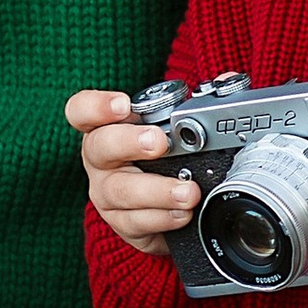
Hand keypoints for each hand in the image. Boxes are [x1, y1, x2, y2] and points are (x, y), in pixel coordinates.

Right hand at [69, 88, 196, 257]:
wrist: (166, 206)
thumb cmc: (165, 157)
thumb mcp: (176, 127)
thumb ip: (198, 102)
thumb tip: (225, 82)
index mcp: (106, 128)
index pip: (82, 111)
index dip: (96, 106)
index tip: (124, 105)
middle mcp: (100, 161)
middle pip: (99, 147)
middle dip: (129, 142)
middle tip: (159, 143)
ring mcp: (107, 195)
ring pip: (120, 192)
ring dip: (157, 191)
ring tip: (188, 191)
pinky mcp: (123, 225)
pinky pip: (136, 223)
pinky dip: (163, 219)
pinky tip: (183, 215)